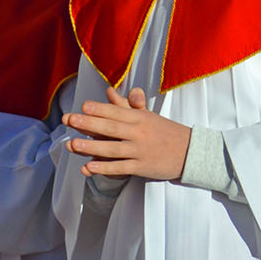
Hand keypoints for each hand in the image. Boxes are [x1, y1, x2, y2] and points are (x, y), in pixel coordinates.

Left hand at [62, 85, 191, 179]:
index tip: (82, 106)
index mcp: (140, 117)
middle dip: (89, 124)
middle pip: (111, 127)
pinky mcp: (142, 167)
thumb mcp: (147, 115)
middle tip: (70, 120)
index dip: (99, 109)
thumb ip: (126, 105)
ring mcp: (140, 150)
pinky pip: (120, 168)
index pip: (116, 112)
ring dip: (91, 147)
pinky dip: (105, 168)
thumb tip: (109, 92)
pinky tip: (89, 167)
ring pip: (113, 149)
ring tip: (72, 145)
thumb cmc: (165, 131)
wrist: (190, 152)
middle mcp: (139, 132)